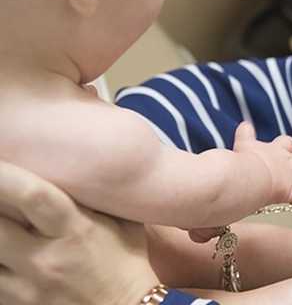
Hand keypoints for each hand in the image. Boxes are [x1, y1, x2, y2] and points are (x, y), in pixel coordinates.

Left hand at [0, 162, 158, 304]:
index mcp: (75, 230)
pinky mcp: (15, 304)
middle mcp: (44, 259)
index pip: (33, 196)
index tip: (0, 155)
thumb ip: (99, 195)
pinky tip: (5, 248)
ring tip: (1, 218)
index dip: (7, 174)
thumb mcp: (123, 222)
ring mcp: (25, 287)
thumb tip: (80, 162)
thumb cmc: (126, 261)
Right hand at [233, 122, 291, 205]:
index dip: (286, 146)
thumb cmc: (244, 160)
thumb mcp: (243, 143)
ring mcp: (291, 176)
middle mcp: (286, 160)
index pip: (287, 142)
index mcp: (276, 148)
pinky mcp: (291, 191)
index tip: (281, 150)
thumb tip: (245, 125)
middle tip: (284, 169)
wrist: (249, 176)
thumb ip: (245, 133)